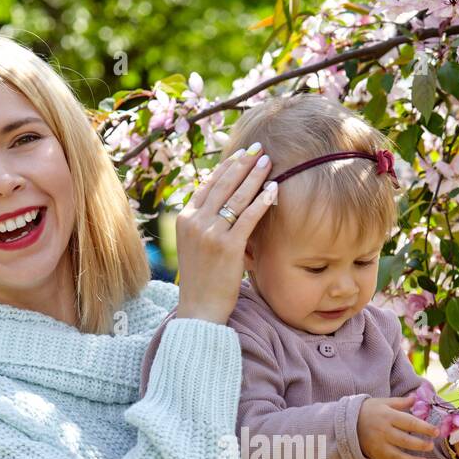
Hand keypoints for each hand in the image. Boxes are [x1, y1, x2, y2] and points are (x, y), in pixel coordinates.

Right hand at [173, 146, 277, 324]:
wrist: (199, 309)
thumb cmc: (202, 280)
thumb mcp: (194, 246)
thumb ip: (204, 224)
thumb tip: (222, 204)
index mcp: (184, 219)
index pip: (207, 185)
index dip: (225, 167)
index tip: (240, 154)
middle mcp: (194, 222)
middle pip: (222, 184)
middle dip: (242, 163)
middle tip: (258, 149)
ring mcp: (210, 234)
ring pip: (236, 197)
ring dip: (254, 176)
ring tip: (268, 161)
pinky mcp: (228, 247)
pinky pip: (248, 217)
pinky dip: (262, 201)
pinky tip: (274, 189)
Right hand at [356, 392, 439, 458]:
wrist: (347, 424)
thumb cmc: (368, 411)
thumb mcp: (383, 402)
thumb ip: (400, 402)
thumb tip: (416, 397)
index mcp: (388, 416)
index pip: (410, 423)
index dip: (425, 428)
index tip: (436, 432)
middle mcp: (383, 431)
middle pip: (406, 440)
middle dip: (421, 444)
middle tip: (431, 445)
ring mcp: (378, 445)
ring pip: (398, 456)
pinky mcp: (375, 455)